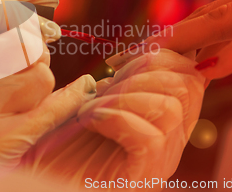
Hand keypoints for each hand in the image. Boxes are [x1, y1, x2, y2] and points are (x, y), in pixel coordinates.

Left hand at [20, 49, 204, 190]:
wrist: (41, 178)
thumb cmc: (61, 141)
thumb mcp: (91, 99)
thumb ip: (116, 80)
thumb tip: (131, 57)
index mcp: (165, 117)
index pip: (190, 74)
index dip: (159, 53)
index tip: (116, 61)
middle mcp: (171, 139)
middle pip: (186, 84)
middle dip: (141, 70)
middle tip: (104, 85)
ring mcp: (161, 160)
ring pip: (170, 108)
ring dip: (122, 95)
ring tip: (93, 105)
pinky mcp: (144, 177)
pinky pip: (149, 138)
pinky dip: (115, 118)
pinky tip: (89, 120)